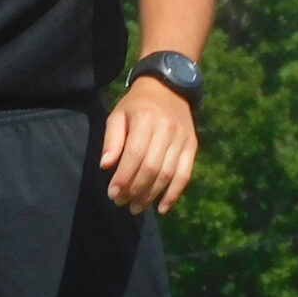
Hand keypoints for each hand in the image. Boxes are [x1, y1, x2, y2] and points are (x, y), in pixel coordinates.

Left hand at [100, 76, 197, 213]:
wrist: (168, 88)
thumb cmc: (136, 105)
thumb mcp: (118, 115)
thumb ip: (112, 140)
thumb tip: (106, 166)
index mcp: (146, 119)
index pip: (135, 154)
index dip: (124, 177)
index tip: (113, 193)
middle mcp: (167, 129)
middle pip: (152, 167)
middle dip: (135, 190)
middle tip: (122, 202)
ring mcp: (182, 139)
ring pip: (167, 174)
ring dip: (151, 195)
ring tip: (136, 207)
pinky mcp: (192, 147)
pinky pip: (185, 175)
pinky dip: (174, 194)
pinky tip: (161, 208)